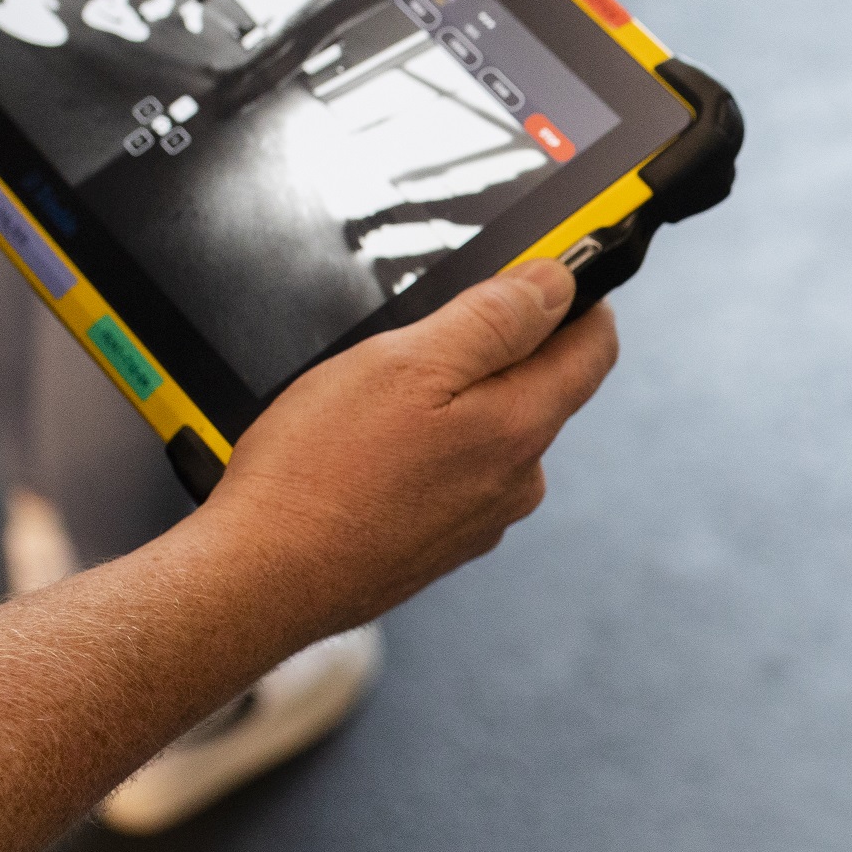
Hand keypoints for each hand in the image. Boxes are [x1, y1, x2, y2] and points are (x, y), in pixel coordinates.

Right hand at [182, 263, 619, 648]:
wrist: (258, 580)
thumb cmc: (318, 471)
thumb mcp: (406, 362)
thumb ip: (493, 321)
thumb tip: (556, 287)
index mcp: (520, 428)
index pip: (593, 349)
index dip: (577, 299)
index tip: (543, 272)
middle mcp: (516, 481)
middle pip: (538, 388)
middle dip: (495, 350)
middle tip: (419, 336)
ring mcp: (479, 520)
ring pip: (488, 432)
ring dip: (451, 403)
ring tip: (374, 403)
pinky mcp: (438, 545)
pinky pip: (450, 475)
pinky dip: (422, 451)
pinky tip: (365, 453)